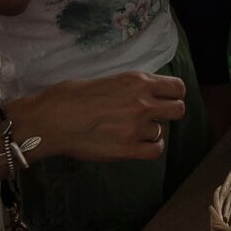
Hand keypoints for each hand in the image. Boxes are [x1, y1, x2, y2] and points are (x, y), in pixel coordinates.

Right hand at [19, 71, 187, 162]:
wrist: (52, 119)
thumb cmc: (71, 96)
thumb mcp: (108, 80)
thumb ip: (131, 87)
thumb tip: (143, 94)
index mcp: (138, 81)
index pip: (177, 87)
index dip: (173, 94)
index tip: (166, 98)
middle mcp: (142, 103)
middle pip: (178, 109)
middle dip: (168, 112)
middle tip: (154, 115)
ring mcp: (136, 127)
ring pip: (160, 131)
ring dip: (149, 131)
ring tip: (130, 130)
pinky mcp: (127, 149)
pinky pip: (155, 150)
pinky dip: (150, 148)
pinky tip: (139, 145)